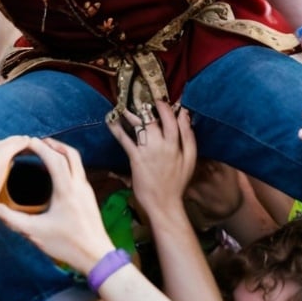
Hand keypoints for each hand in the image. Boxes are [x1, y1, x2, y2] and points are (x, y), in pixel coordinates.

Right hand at [0, 138, 114, 274]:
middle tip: (37, 143)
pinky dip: (67, 164)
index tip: (26, 142)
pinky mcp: (89, 197)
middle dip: (53, 144)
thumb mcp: (35, 232)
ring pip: (77, 162)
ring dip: (62, 153)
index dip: (40, 147)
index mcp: (67, 190)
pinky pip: (78, 172)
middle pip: (70, 153)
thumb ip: (12, 219)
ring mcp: (86, 190)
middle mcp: (79, 185)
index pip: (54, 159)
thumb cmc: (68, 245)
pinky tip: (56, 174)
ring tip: (46, 153)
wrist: (97, 257)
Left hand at [108, 101, 195, 216]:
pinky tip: (110, 120)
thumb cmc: (178, 182)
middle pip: (155, 120)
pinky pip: (125, 140)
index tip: (161, 98)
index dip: (166, 107)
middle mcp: (162, 144)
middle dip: (148, 107)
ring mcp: (148, 151)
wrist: (164, 203)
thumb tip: (185, 115)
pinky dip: (117, 129)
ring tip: (123, 105)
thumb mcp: (191, 159)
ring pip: (140, 127)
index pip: (173, 120)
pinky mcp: (135, 158)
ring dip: (131, 114)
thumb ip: (189, 137)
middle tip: (140, 97)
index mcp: (177, 144)